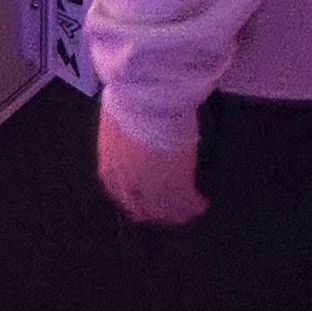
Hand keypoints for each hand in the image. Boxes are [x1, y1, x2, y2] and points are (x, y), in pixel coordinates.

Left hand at [97, 111, 207, 225]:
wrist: (146, 99)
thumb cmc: (128, 100)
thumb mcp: (117, 124)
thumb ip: (123, 142)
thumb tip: (131, 141)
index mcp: (110, 169)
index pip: (120, 194)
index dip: (134, 199)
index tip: (144, 200)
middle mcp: (127, 185)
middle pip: (141, 209)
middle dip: (154, 211)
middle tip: (169, 210)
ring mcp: (151, 188)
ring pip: (165, 210)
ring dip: (178, 211)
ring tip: (190, 209)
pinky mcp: (176, 185)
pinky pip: (187, 202)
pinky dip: (195, 204)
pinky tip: (202, 202)